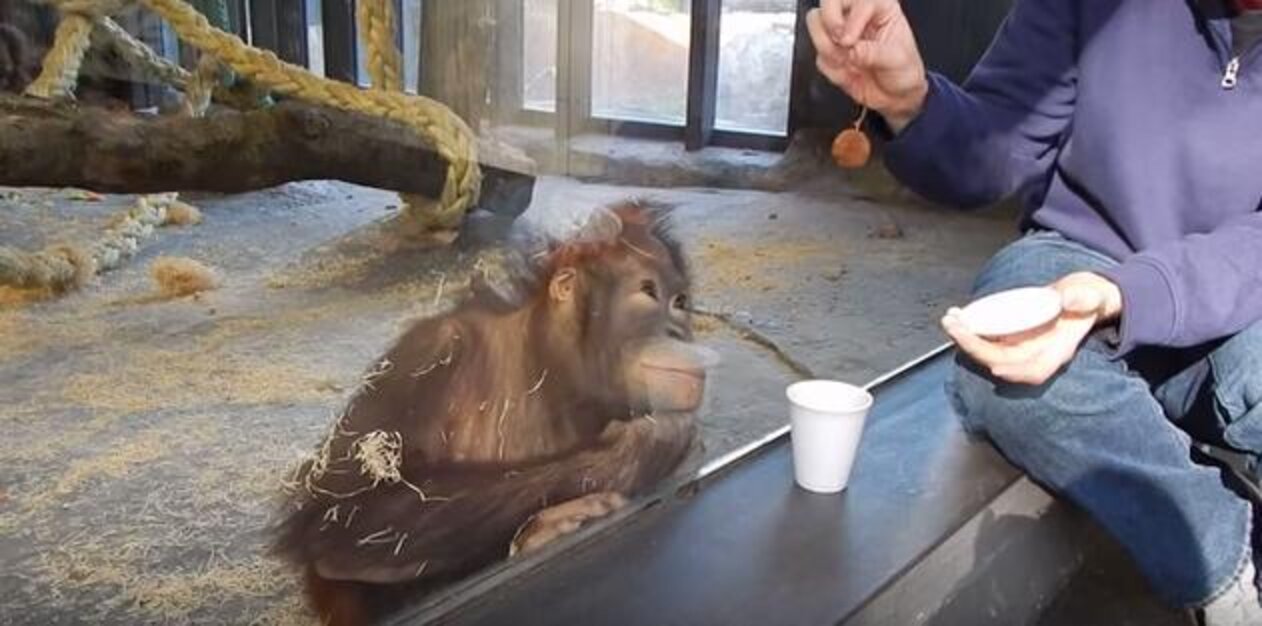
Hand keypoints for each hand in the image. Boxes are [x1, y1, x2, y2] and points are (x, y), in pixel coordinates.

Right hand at [805, 0, 928, 131]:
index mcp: (880, 8)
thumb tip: (852, 50)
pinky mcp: (830, 52)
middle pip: (829, 1)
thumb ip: (873, 53)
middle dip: (830, 23)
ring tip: (847, 61)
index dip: (851, 21)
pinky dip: (831, 68)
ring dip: (827, 46)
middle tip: (840, 42)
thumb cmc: (903, 72)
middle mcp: (857, 16)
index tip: (851, 41)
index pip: (858, 1)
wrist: (895, 97)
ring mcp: (841, 33)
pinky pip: (818, 56)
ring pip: (816, 23)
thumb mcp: (897, 60)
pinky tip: (848, 72)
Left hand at [940, 272, 1122, 384]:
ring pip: (988, 351)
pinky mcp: (1008, 335)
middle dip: (976, 348)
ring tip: (950, 320)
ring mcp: (1019, 346)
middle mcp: (1034, 353)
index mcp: (1057, 351)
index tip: (997, 369)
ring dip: (966, 339)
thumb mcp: (1093, 295)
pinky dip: (968, 328)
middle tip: (954, 327)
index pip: (1035, 370)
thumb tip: (1067, 301)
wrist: (1079, 295)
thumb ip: (1084, 299)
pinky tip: (954, 315)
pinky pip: (985, 337)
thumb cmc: (1087, 298)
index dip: (1016, 372)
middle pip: (1001, 361)